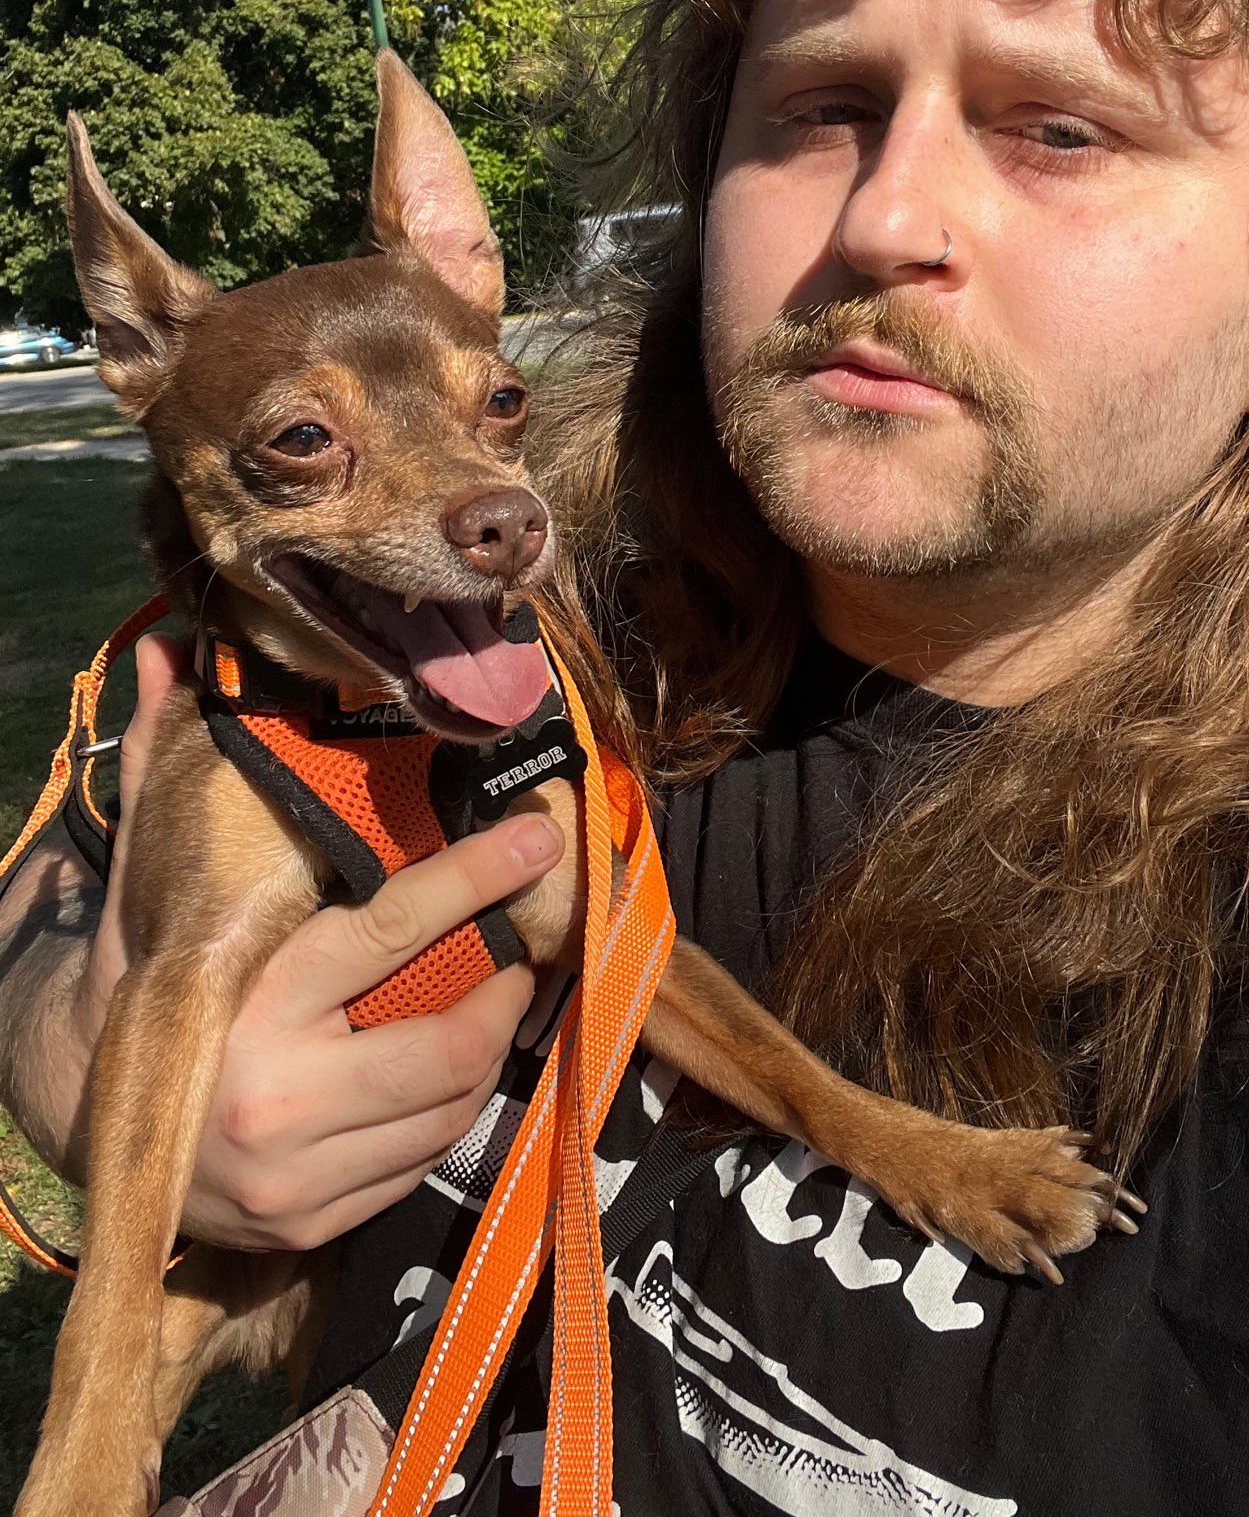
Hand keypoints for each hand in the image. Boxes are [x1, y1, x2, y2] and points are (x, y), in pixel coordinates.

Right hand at [76, 632, 563, 1250]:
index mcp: (250, 997)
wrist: (82, 1110)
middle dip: (508, 991)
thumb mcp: (147, 869)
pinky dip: (450, 1112)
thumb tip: (165, 652)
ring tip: (498, 1001)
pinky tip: (450, 1069)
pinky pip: (419, 1162)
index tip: (541, 830)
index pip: (395, 927)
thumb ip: (163, 762)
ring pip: (447, 1108)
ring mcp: (295, 1173)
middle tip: (523, 950)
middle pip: (448, 1040)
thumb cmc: (141, 969)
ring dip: (491, 1050)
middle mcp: (276, 1093)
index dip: (481, 875)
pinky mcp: (310, 1221)